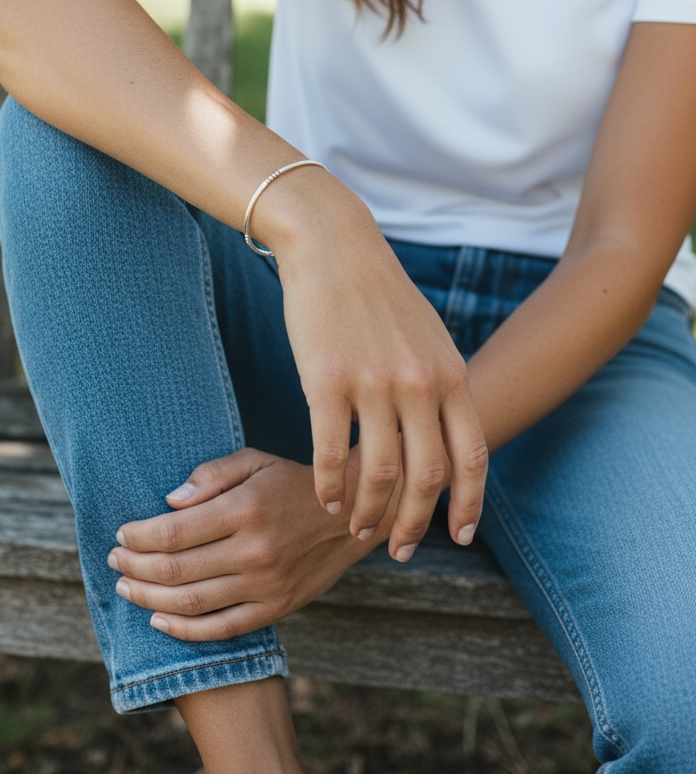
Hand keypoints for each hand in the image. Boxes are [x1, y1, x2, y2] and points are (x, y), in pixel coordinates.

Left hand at [107, 446, 385, 641]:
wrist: (353, 513)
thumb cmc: (294, 481)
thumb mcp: (255, 460)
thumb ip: (211, 476)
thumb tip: (169, 502)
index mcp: (245, 510)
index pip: (174, 532)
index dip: (138, 537)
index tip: (121, 534)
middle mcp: (254, 551)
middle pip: (176, 570)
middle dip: (135, 566)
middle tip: (114, 560)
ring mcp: (266, 585)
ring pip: (193, 603)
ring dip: (150, 598)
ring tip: (126, 587)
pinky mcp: (277, 608)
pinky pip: (223, 628)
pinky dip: (186, 630)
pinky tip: (159, 620)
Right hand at [267, 183, 487, 559]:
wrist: (333, 246)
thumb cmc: (378, 294)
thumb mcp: (428, 337)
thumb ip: (441, 385)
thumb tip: (448, 436)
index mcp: (451, 375)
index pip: (472, 457)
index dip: (467, 505)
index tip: (458, 537)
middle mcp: (419, 384)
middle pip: (427, 476)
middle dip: (415, 523)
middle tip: (398, 549)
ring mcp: (373, 383)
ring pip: (379, 472)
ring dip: (369, 511)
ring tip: (356, 527)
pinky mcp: (326, 380)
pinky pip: (331, 451)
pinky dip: (328, 485)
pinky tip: (324, 499)